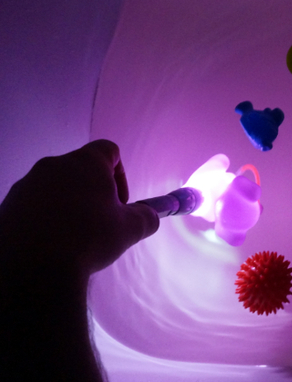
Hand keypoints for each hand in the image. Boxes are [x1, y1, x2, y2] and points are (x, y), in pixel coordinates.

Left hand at [0, 139, 158, 277]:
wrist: (34, 269)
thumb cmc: (89, 239)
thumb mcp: (130, 230)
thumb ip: (146, 216)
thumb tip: (150, 215)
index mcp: (85, 163)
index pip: (108, 150)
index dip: (120, 174)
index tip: (120, 202)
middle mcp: (53, 166)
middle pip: (79, 170)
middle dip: (93, 193)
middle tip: (99, 222)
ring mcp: (26, 186)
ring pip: (55, 189)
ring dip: (67, 206)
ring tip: (73, 238)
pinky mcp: (7, 207)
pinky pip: (33, 207)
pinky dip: (44, 220)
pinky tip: (50, 245)